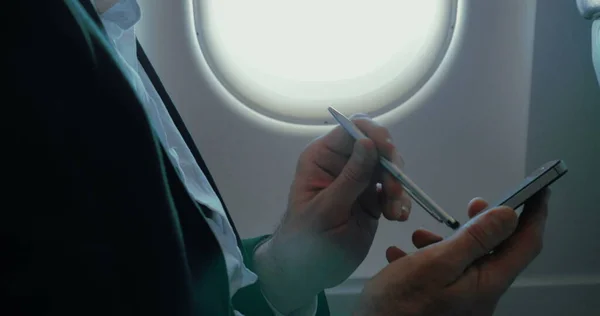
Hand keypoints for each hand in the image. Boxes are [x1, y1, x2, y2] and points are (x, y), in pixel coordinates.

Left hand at [254, 114, 409, 312]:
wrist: (306, 272)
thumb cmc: (305, 240)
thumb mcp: (326, 210)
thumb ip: (349, 178)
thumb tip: (368, 141)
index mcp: (322, 157)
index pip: (352, 129)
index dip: (374, 134)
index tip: (389, 153)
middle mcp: (342, 164)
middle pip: (377, 146)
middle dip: (391, 166)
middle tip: (394, 192)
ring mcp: (359, 182)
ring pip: (389, 169)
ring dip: (398, 188)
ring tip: (394, 213)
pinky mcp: (372, 201)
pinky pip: (393, 192)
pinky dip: (400, 202)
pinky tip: (397, 218)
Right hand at [354, 189, 550, 315]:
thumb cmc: (398, 308)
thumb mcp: (436, 264)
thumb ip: (474, 239)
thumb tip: (508, 215)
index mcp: (486, 284)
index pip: (525, 245)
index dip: (534, 215)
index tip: (537, 192)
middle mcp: (480, 295)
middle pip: (496, 251)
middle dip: (482, 225)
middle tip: (472, 205)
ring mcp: (463, 302)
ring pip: (466, 261)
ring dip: (446, 242)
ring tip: (418, 236)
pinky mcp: (443, 305)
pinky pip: (445, 274)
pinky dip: (427, 259)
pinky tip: (403, 257)